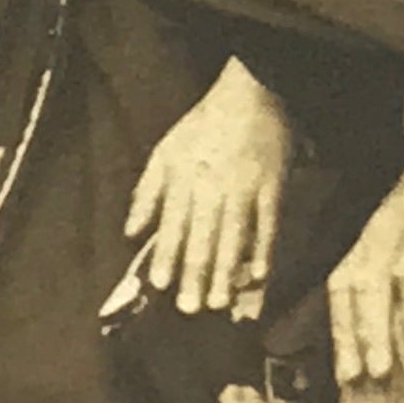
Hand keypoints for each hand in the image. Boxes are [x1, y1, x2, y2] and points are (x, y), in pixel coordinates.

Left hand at [122, 60, 288, 319]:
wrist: (252, 94)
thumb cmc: (203, 126)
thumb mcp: (165, 152)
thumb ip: (146, 193)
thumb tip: (130, 233)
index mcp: (182, 176)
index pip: (172, 223)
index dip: (166, 254)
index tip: (160, 285)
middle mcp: (211, 185)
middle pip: (202, 235)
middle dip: (195, 272)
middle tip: (190, 308)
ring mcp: (244, 186)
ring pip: (233, 235)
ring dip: (226, 271)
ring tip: (219, 303)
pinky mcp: (273, 187)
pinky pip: (268, 224)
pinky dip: (264, 249)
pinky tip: (258, 275)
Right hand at [327, 83, 403, 388]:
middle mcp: (390, 224)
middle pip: (369, 280)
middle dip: (369, 330)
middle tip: (377, 376)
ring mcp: (373, 233)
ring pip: (347, 283)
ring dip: (347, 330)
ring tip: (353, 378)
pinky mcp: (369, 242)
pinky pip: (342, 282)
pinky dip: (338, 319)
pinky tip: (347, 355)